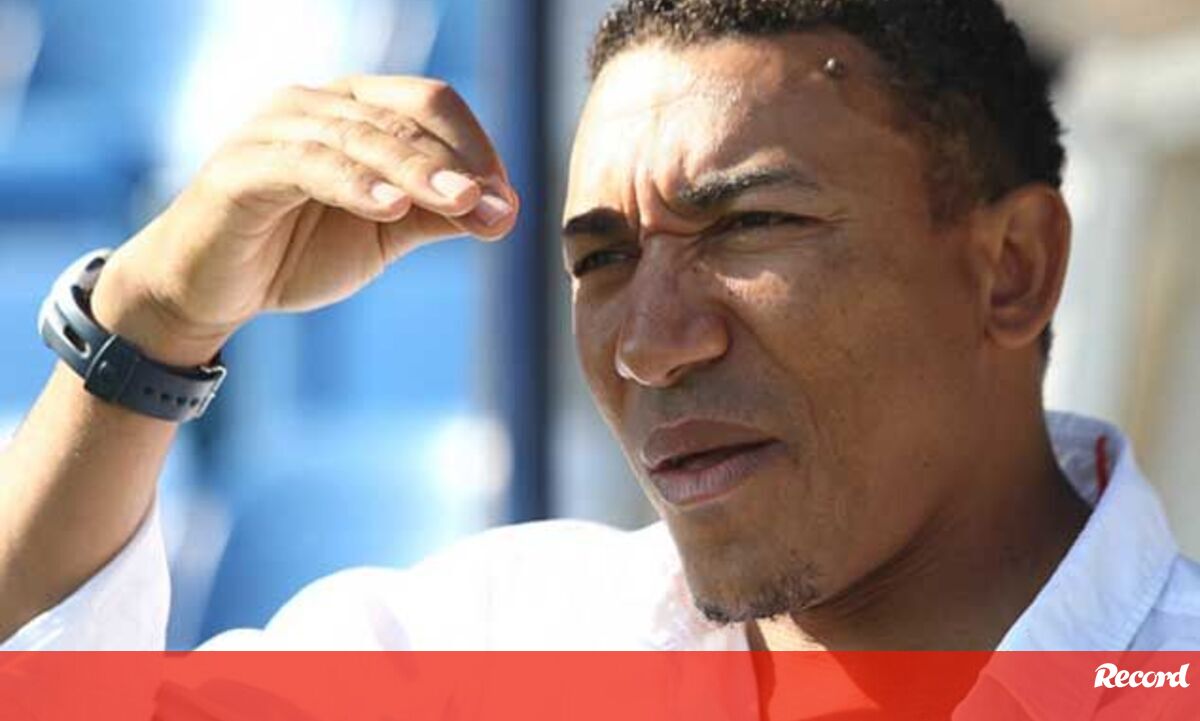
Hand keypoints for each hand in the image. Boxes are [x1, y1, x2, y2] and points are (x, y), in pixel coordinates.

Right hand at [90, 76, 517, 365]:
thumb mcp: (385, 233)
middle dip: (456, 163)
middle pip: (402, 116)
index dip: (475, 146)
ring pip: (361, 136)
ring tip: (460, 202)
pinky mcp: (244, 166)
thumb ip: (438, 216)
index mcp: (355, 109)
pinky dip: (355, 183)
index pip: (429, 103)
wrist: (210, 290)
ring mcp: (276, 128)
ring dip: (417, 171)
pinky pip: (309, 164)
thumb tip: (506, 210)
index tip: (503, 201)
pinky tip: (391, 206)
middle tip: (495, 206)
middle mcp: (317, 104)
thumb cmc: (298, 250)